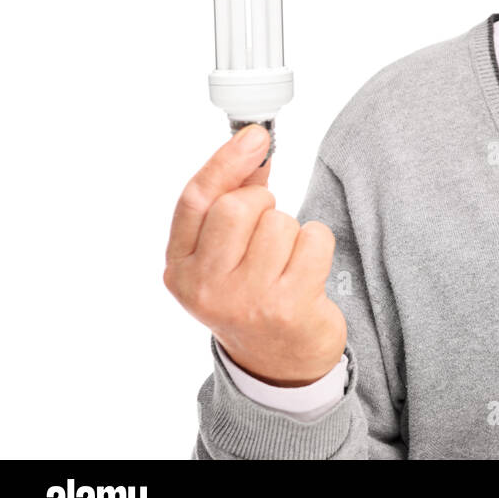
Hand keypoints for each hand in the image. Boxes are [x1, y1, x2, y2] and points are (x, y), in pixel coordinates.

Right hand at [164, 124, 346, 385]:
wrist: (279, 363)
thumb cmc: (252, 294)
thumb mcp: (225, 254)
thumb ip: (231, 200)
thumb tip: (252, 146)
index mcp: (181, 268)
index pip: (196, 200)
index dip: (226, 160)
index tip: (256, 134)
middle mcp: (206, 287)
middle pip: (238, 207)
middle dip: (263, 202)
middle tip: (268, 227)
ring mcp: (246, 300)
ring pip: (280, 222)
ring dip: (292, 230)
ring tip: (286, 260)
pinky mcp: (288, 306)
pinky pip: (314, 239)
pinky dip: (317, 243)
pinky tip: (307, 269)